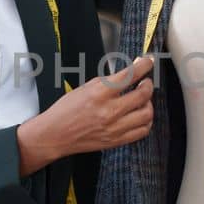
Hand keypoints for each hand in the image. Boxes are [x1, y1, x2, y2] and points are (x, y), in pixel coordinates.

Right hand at [16, 56, 155, 175]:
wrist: (55, 134)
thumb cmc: (66, 110)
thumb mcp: (85, 88)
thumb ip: (109, 80)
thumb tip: (130, 71)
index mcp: (99, 94)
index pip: (129, 75)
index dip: (143, 66)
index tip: (148, 62)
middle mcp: (109, 111)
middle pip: (143, 95)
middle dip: (148, 84)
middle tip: (145, 82)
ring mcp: (114, 128)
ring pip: (146, 114)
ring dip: (148, 103)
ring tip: (142, 100)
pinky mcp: (116, 141)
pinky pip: (142, 131)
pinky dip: (145, 121)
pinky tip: (140, 116)